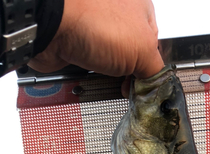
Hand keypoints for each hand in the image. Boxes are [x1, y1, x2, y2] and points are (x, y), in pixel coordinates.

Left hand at [28, 0, 163, 80]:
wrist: (51, 27)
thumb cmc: (95, 22)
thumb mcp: (143, 50)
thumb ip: (156, 70)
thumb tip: (158, 86)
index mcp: (138, 9)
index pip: (153, 44)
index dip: (151, 67)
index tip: (148, 85)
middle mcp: (116, 17)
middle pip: (130, 56)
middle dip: (129, 75)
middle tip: (128, 88)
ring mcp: (93, 31)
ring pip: (109, 63)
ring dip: (109, 78)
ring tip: (107, 81)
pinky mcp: (74, 45)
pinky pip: (87, 68)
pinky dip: (89, 78)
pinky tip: (90, 79)